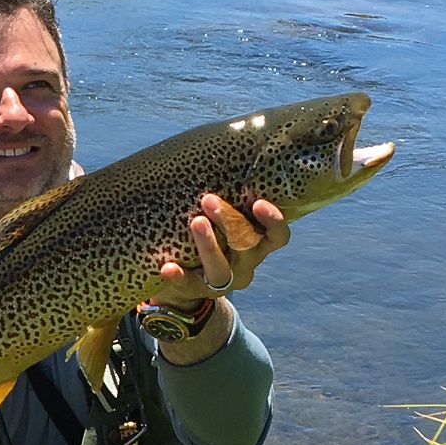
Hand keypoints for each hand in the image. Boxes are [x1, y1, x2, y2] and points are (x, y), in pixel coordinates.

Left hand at [148, 194, 289, 306]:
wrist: (186, 279)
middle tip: (209, 199)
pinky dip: (179, 277)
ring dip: (209, 245)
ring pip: (221, 269)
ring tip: (195, 222)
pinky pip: (189, 287)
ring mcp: (222, 282)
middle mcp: (245, 264)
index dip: (273, 222)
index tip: (258, 203)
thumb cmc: (209, 233)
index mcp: (256, 244)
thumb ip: (227, 195)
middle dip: (229, 221)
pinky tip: (168, 267)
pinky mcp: (197, 293)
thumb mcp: (222, 218)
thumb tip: (219, 151)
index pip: (277, 237)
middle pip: (247, 246)